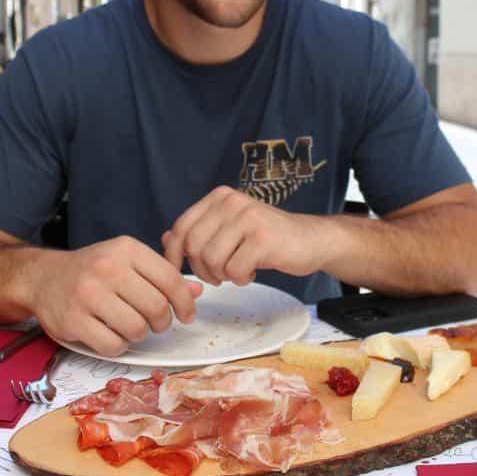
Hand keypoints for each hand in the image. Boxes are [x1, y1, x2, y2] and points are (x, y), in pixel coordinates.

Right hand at [26, 237, 202, 356]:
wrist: (43, 277)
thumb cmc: (93, 269)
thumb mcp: (128, 261)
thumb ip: (162, 275)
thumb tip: (196, 292)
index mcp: (126, 249)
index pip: (170, 279)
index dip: (185, 303)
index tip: (186, 315)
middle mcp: (107, 268)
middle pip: (156, 307)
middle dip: (163, 322)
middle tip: (156, 323)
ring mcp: (87, 294)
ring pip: (136, 328)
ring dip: (140, 334)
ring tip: (131, 326)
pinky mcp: (73, 321)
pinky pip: (113, 345)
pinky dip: (118, 346)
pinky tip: (111, 334)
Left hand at [162, 186, 327, 285]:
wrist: (311, 239)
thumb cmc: (267, 238)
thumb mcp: (230, 229)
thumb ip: (200, 232)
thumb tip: (165, 239)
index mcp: (220, 197)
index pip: (181, 227)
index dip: (174, 254)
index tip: (178, 271)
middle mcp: (232, 202)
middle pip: (194, 246)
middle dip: (202, 269)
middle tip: (219, 274)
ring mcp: (248, 218)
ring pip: (212, 260)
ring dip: (222, 275)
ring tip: (238, 270)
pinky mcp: (263, 238)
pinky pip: (234, 270)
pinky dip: (241, 278)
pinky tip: (254, 270)